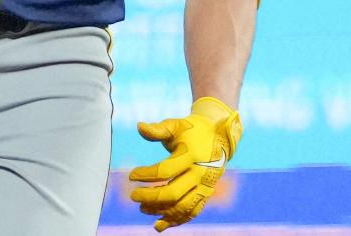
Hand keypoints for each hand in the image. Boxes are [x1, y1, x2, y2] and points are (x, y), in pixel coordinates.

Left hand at [129, 97, 242, 231]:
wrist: (219, 138)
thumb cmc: (192, 130)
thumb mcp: (176, 125)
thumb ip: (158, 129)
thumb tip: (138, 126)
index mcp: (191, 155)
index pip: (165, 171)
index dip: (146, 175)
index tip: (132, 175)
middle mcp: (200, 173)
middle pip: (172, 193)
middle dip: (150, 197)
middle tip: (134, 196)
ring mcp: (205, 186)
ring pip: (181, 207)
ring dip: (160, 211)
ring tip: (143, 209)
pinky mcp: (206, 194)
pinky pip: (192, 212)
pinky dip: (176, 221)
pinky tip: (159, 225)